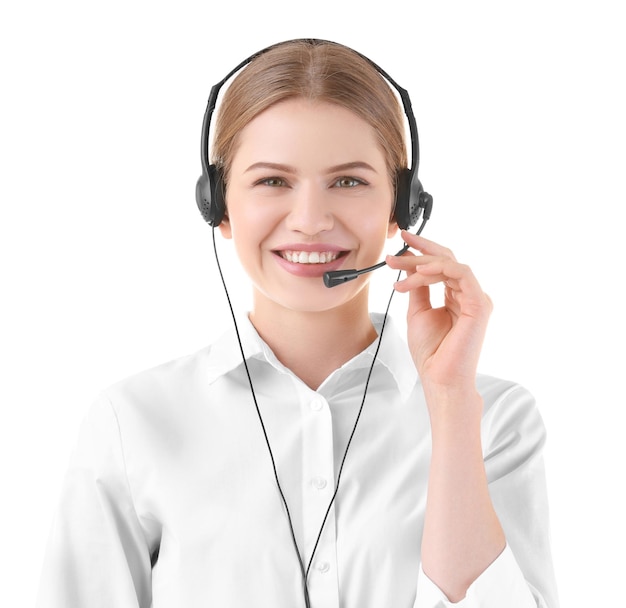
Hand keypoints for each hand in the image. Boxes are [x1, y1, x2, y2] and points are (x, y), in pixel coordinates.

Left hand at [386, 231, 492, 396]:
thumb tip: (411, 266)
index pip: (441, 265)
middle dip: (418, 252)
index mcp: (456, 296)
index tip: (401, 241)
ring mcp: (476, 299)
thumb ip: (418, 287)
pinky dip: (440, 268)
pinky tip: (420, 270)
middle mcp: (468, 295)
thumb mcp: (418, 311)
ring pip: (450, 265)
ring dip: (422, 263)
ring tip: (399, 268)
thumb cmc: (431, 352)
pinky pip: (461, 274)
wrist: (439, 378)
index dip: (421, 251)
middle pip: (445, 261)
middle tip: (396, 250)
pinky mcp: (479, 304)